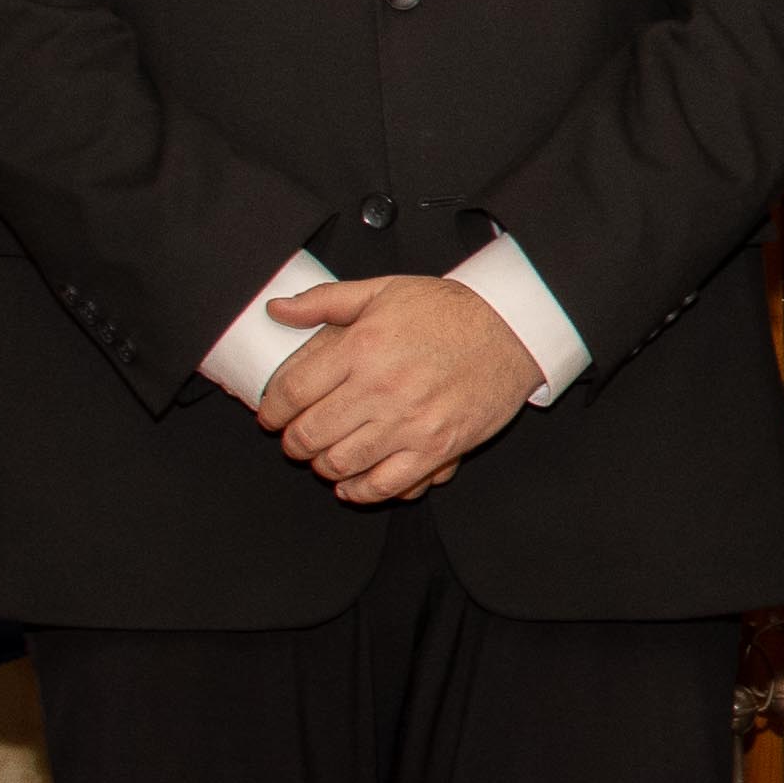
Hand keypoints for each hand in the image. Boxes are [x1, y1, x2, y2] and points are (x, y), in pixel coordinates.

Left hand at [259, 272, 544, 504]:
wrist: (512, 330)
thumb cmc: (449, 310)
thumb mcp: (383, 290)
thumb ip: (324, 301)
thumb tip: (277, 310)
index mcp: (361, 346)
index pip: (291, 390)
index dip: (271, 409)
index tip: (271, 415)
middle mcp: (380, 388)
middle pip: (309, 433)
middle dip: (292, 442)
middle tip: (295, 440)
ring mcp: (409, 423)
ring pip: (339, 464)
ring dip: (322, 466)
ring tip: (324, 457)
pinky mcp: (436, 449)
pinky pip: (384, 485)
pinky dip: (359, 492)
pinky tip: (351, 485)